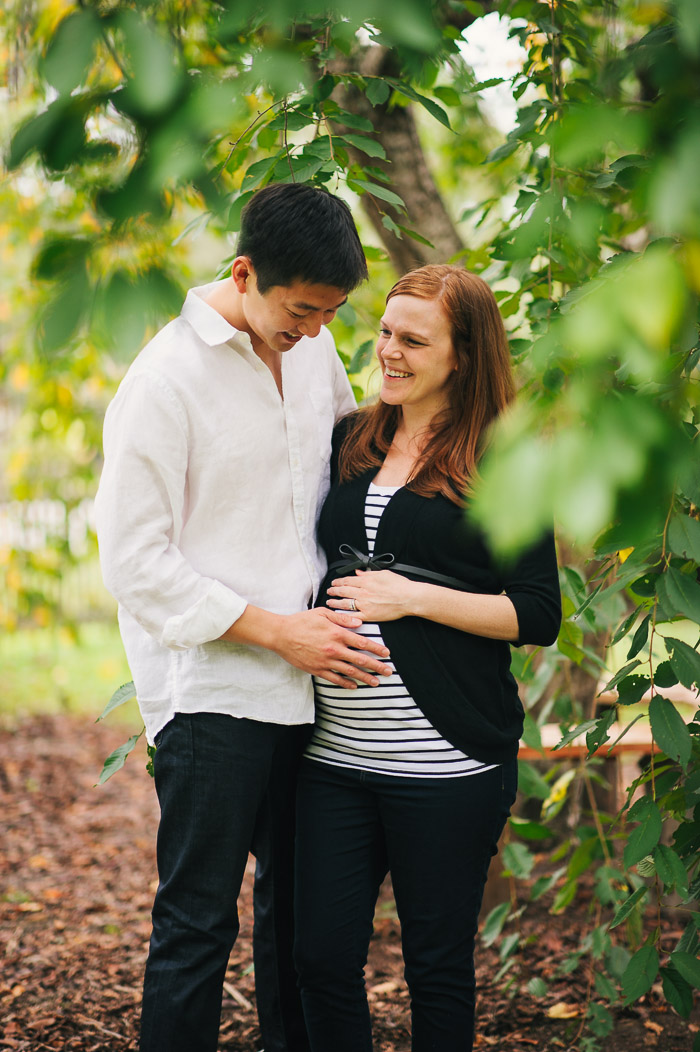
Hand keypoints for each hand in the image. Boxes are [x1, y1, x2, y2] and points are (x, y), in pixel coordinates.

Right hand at [273, 607, 391, 688]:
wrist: (281, 635)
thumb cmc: (301, 621)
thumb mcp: (322, 613)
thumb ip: (342, 618)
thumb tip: (359, 622)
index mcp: (336, 634)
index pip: (362, 643)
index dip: (376, 649)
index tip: (387, 653)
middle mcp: (333, 649)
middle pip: (360, 660)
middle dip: (376, 667)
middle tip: (388, 672)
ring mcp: (325, 661)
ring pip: (350, 672)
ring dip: (364, 678)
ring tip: (376, 682)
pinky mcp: (317, 669)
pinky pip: (334, 679)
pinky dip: (345, 683)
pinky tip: (354, 686)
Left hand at [327, 570, 418, 622]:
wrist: (409, 598)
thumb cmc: (400, 586)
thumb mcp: (383, 573)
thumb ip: (368, 573)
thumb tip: (359, 572)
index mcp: (366, 581)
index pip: (347, 580)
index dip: (338, 581)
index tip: (334, 582)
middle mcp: (363, 592)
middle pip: (343, 591)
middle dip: (333, 591)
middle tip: (329, 591)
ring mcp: (365, 604)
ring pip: (345, 603)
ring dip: (335, 602)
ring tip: (329, 602)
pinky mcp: (369, 615)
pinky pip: (353, 616)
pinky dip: (344, 616)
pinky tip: (338, 615)